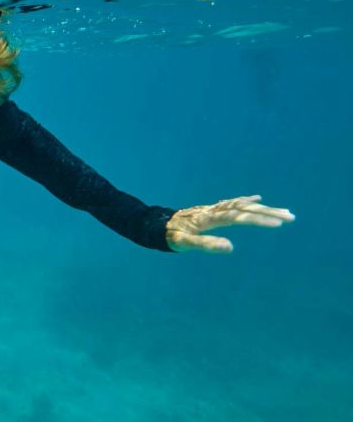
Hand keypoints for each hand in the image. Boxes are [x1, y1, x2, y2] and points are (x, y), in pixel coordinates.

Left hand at [166, 195, 294, 252]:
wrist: (156, 224)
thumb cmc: (171, 236)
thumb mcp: (185, 244)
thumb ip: (206, 244)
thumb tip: (230, 247)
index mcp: (211, 218)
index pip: (239, 217)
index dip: (258, 219)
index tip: (278, 223)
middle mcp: (214, 210)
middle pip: (245, 208)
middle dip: (269, 212)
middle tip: (291, 217)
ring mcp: (214, 208)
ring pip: (242, 204)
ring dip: (263, 208)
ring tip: (284, 211)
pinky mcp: (212, 209)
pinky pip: (233, 203)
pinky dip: (246, 201)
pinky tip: (256, 199)